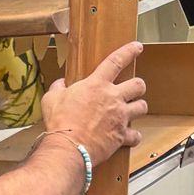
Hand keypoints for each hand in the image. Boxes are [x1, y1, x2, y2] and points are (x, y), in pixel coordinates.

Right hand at [41, 41, 146, 168]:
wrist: (68, 147)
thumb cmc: (60, 123)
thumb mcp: (51, 99)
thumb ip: (58, 88)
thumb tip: (61, 84)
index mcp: (96, 85)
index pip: (117, 61)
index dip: (129, 51)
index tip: (137, 47)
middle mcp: (113, 98)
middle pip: (138, 85)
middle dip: (138, 86)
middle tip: (133, 90)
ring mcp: (120, 117)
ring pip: (142, 107)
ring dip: (138, 108)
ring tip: (132, 111)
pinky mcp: (121, 136)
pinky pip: (136, 135)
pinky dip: (134, 136)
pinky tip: (130, 137)